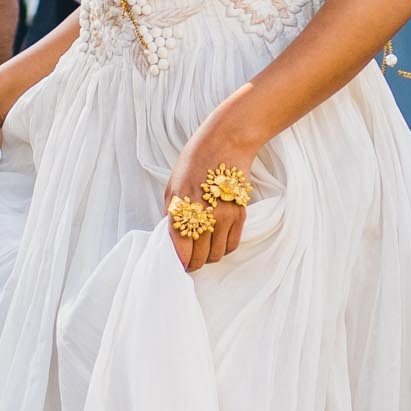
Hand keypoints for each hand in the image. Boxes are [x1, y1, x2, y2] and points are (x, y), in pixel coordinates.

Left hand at [163, 113, 257, 272]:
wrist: (224, 144)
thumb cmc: (193, 164)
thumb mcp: (172, 188)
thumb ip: (171, 215)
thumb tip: (171, 239)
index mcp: (181, 209)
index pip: (180, 252)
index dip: (179, 264)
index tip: (178, 265)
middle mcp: (203, 217)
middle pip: (199, 258)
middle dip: (193, 263)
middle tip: (190, 260)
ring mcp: (224, 217)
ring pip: (217, 255)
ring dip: (209, 256)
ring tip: (204, 249)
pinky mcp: (240, 214)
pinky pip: (233, 244)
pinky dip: (225, 248)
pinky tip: (218, 241)